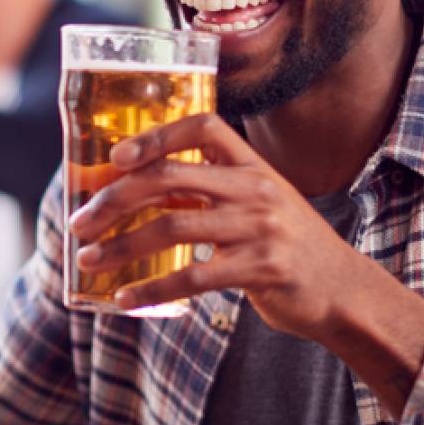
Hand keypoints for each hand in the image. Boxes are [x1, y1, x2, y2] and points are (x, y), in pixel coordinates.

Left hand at [69, 113, 378, 339]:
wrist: (344, 291)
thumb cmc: (286, 247)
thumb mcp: (255, 206)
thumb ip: (207, 192)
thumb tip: (131, 192)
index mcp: (252, 166)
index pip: (202, 126)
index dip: (155, 135)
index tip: (116, 155)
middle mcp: (256, 188)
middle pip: (170, 178)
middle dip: (114, 199)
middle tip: (79, 221)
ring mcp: (261, 227)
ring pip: (172, 226)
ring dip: (121, 246)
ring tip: (88, 260)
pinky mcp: (261, 268)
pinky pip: (193, 276)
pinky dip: (152, 289)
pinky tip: (125, 299)